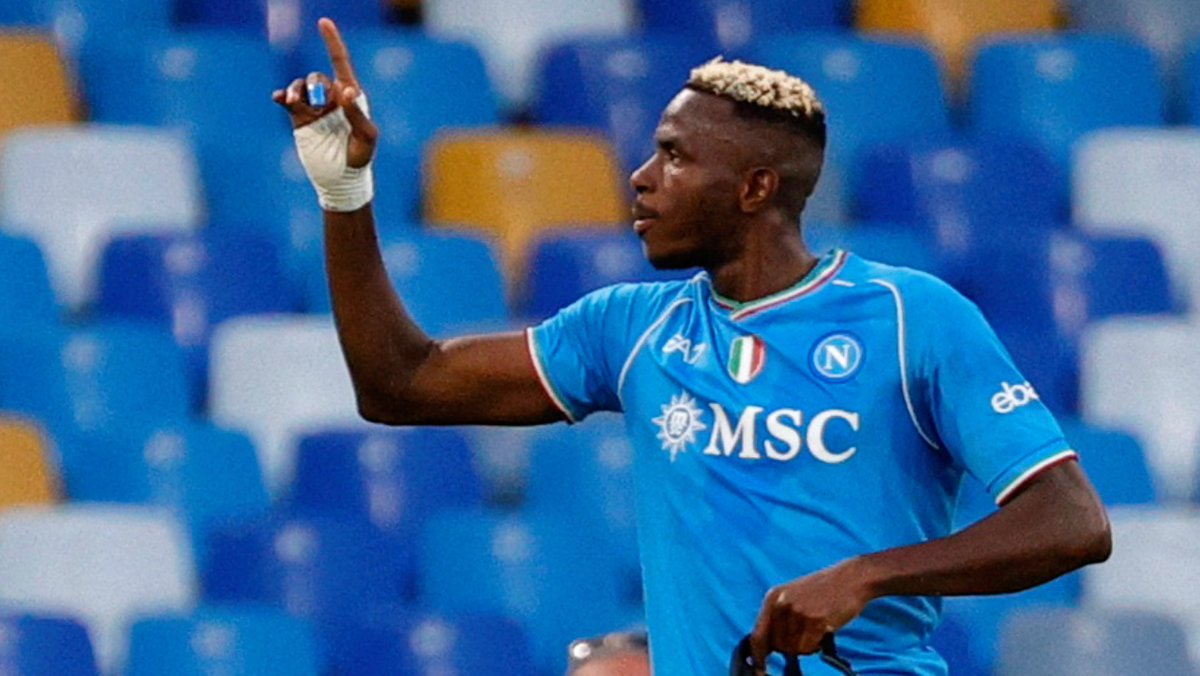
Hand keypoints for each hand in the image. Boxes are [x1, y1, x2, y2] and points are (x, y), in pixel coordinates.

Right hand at [271, 17, 376, 168]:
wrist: (340, 179)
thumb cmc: (359, 158)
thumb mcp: (365, 137)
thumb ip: (357, 113)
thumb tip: (345, 90)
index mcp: (351, 96)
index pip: (340, 63)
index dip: (332, 42)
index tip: (323, 22)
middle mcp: (332, 98)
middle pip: (317, 77)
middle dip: (316, 87)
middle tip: (320, 107)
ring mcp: (314, 108)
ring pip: (300, 86)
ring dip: (296, 90)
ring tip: (293, 101)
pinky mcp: (299, 119)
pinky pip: (288, 100)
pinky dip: (283, 96)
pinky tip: (280, 98)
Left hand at [750, 559, 873, 671]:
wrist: (852, 577)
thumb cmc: (824, 590)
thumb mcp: (792, 596)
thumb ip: (778, 618)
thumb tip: (767, 648)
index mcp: (773, 597)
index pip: (757, 635)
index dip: (758, 656)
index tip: (759, 672)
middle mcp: (781, 604)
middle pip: (777, 646)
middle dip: (791, 646)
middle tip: (807, 634)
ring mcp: (797, 612)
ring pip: (793, 649)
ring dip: (806, 645)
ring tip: (816, 628)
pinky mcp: (815, 620)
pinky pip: (808, 648)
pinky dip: (816, 645)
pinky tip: (824, 630)